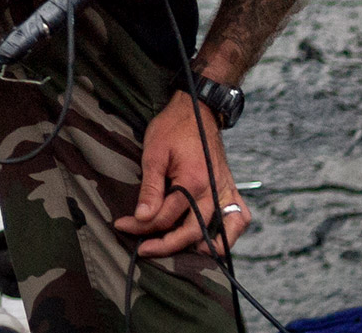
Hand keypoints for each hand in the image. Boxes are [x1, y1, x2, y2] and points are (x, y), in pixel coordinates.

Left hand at [112, 92, 248, 257]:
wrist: (198, 110)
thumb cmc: (172, 128)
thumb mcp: (153, 153)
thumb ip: (150, 188)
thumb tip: (142, 218)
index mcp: (192, 181)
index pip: (165, 216)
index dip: (141, 225)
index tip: (122, 226)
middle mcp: (214, 191)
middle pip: (192, 232)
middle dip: (165, 245)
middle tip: (143, 248)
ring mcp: (226, 191)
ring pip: (223, 234)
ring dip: (201, 247)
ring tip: (178, 252)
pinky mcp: (231, 190)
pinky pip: (239, 219)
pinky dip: (229, 235)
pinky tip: (211, 241)